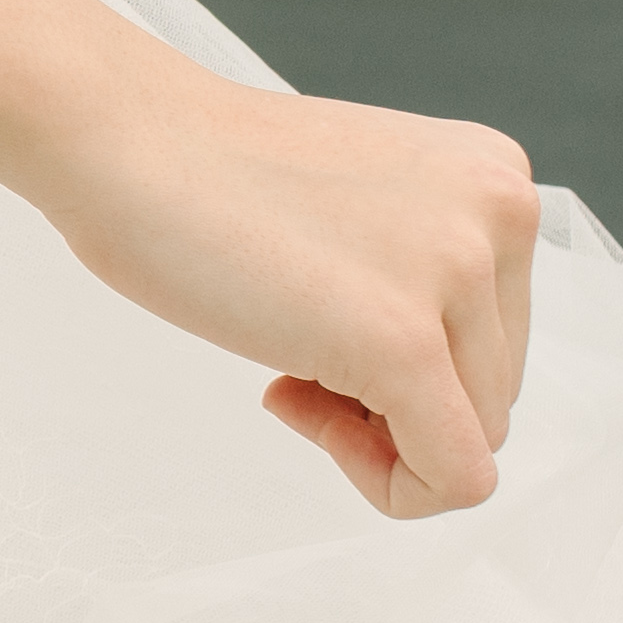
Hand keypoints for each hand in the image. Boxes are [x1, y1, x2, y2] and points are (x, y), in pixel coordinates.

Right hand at [18, 68, 545, 515]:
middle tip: (290, 365)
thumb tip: (434, 378)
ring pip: (476, 436)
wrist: (120, 134)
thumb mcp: (363, 205)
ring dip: (374, 437)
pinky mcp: (403, 342)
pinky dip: (389, 487)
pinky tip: (290, 406)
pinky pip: (452, 478)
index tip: (321, 332)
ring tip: (284, 372)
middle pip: (494, 388)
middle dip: (396, 406)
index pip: (500, 330)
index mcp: (495, 176)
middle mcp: (502, 215)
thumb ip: (419, 267)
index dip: (414, 363)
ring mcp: (458, 275)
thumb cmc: (202, 170)